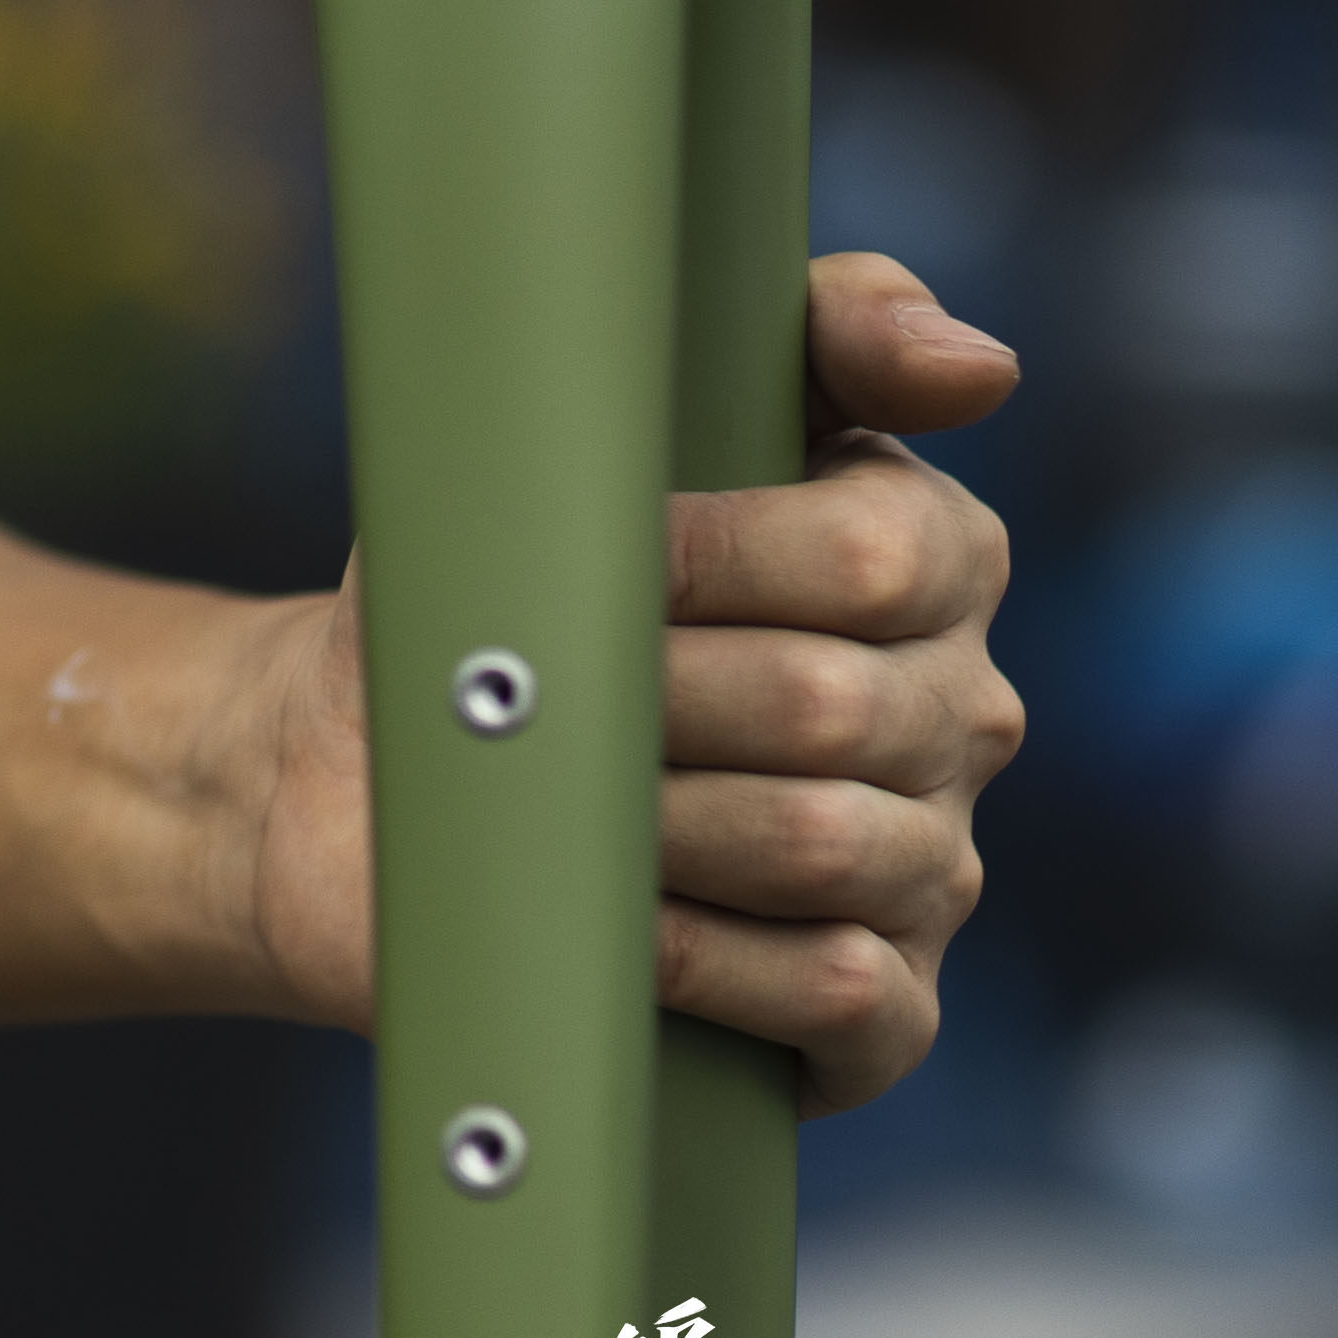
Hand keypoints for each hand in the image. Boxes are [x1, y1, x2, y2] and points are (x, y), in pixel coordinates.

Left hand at [241, 250, 1022, 1111]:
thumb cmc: (497, 577)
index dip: (711, 558)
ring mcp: (929, 865)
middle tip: (538, 694)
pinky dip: (712, 960)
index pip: (885, 553)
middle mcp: (957, 714)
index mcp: (928, 561)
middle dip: (652, 697)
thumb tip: (978, 364)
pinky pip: (847, 995)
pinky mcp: (882, 1006)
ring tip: (557, 801)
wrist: (359, 764)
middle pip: (834, 707)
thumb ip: (817, 332)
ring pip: (833, 848)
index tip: (593, 556)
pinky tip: (618, 927)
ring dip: (660, 824)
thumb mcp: (607, 413)